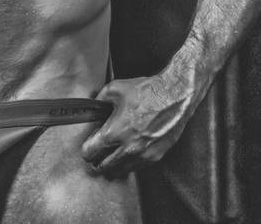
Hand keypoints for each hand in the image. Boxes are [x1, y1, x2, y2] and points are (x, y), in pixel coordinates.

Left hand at [81, 72, 197, 177]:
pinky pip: (135, 167)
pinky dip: (127, 163)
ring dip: (112, 164)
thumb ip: (99, 102)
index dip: (86, 149)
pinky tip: (126, 153)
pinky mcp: (155, 157)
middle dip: (97, 159)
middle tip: (96, 153)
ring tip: (110, 154)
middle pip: (103, 166)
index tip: (88, 146)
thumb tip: (93, 111)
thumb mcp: (114, 89)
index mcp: (115, 132)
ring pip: (119, 170)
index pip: (91, 152)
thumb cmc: (146, 91)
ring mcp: (143, 155)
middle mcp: (128, 148)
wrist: (174, 97)